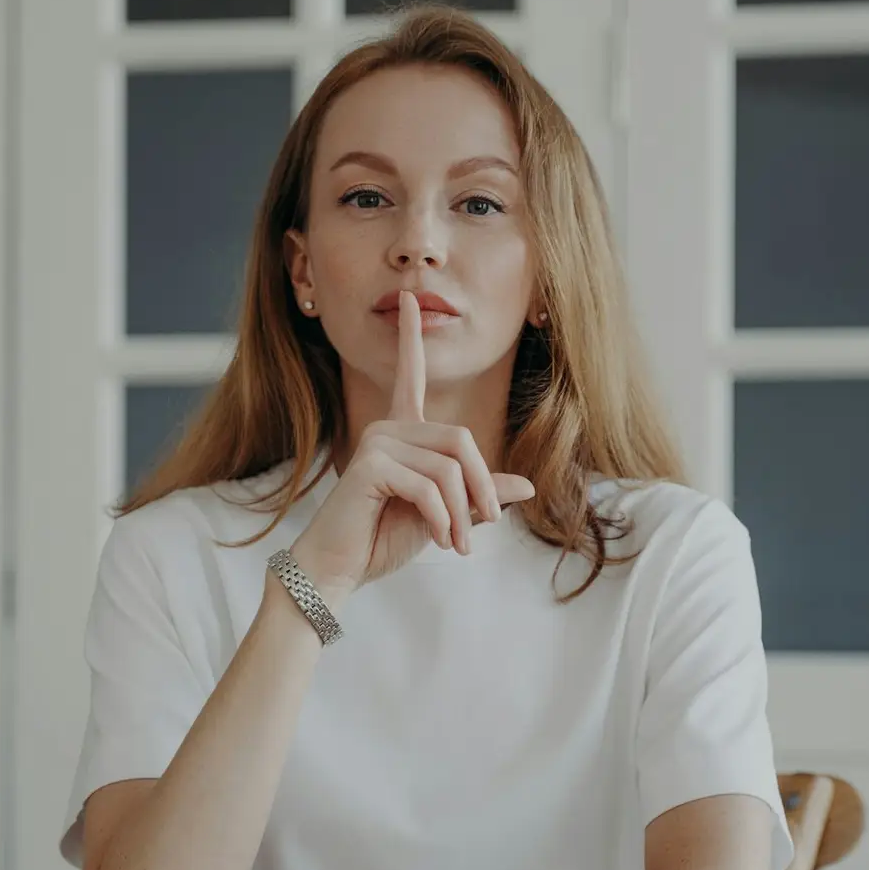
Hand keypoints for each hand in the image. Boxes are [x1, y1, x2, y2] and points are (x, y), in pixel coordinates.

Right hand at [288, 291, 536, 604]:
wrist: (340, 569)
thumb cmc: (384, 539)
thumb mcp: (445, 515)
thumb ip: (478, 494)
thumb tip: (528, 485)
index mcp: (402, 432)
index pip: (411, 375)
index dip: (411, 338)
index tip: (410, 299)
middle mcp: (388, 428)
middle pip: (460, 440)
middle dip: (480, 488)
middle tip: (481, 527)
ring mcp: (377, 442)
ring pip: (449, 467)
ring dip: (462, 513)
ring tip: (456, 544)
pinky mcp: (371, 465)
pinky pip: (430, 486)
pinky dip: (445, 519)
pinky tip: (440, 540)